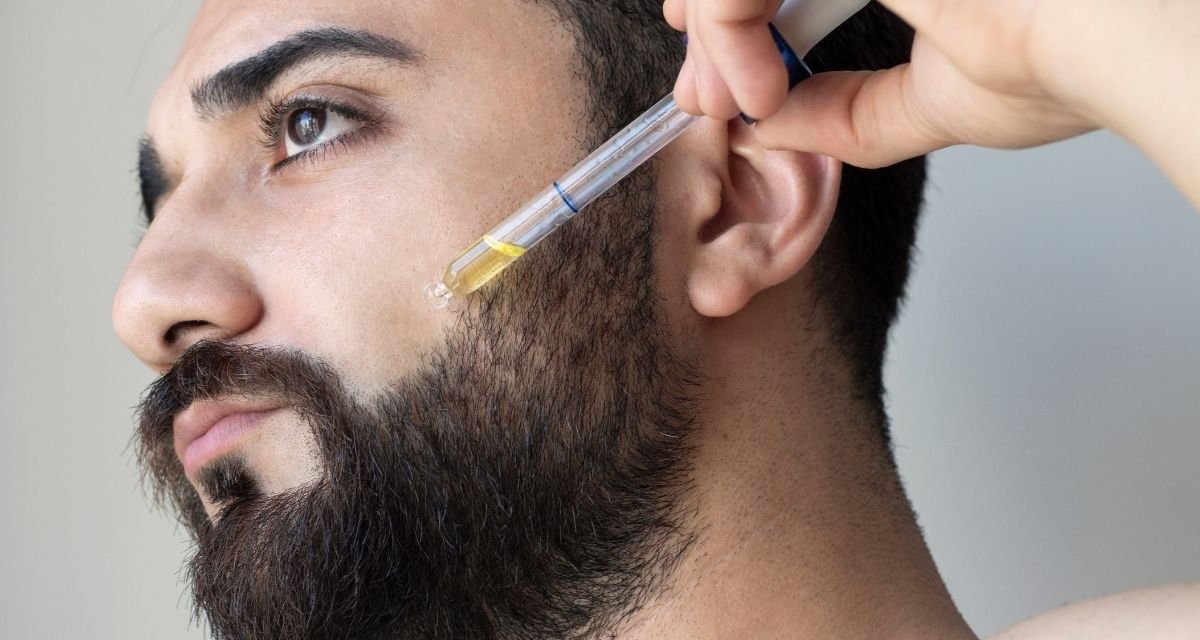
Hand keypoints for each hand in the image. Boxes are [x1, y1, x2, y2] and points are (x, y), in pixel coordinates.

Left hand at [665, 0, 1097, 167]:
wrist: (1118, 46)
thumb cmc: (1065, 62)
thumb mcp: (927, 101)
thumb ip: (843, 113)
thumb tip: (763, 128)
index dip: (731, 19)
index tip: (716, 85)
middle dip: (710, 23)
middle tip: (702, 95)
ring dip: (713, 27)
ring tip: (717, 97)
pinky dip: (730, 24)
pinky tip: (752, 86)